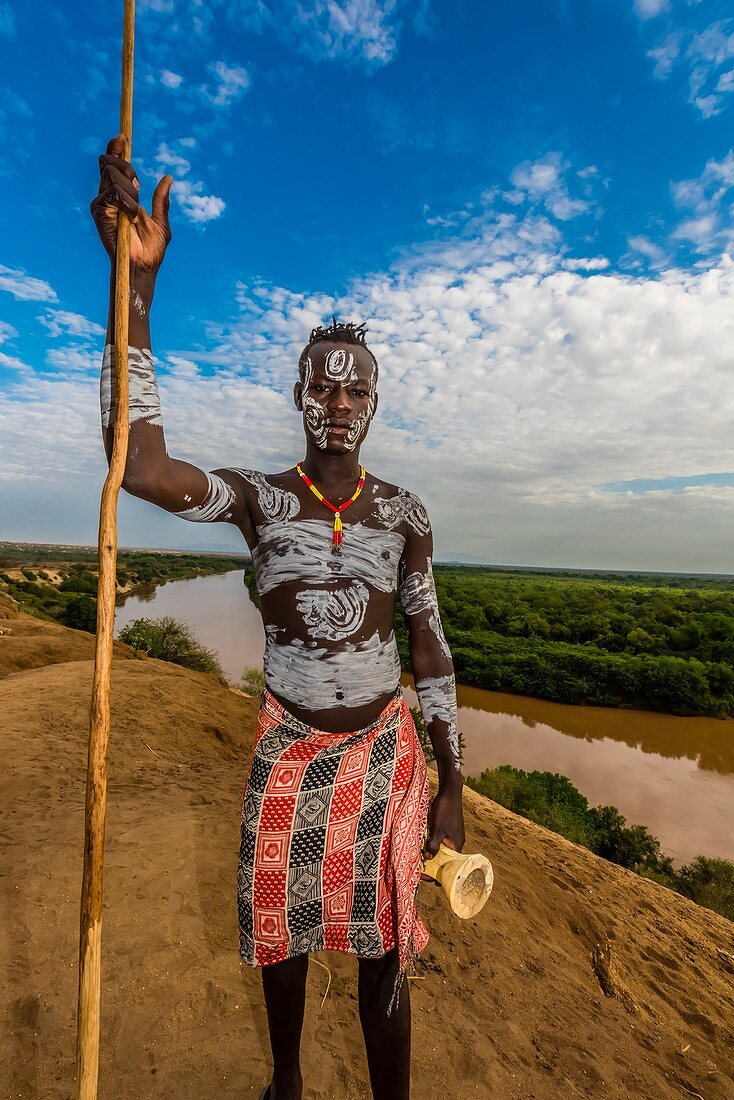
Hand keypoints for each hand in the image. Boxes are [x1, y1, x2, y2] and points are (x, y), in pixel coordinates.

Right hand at [90, 134, 172, 276]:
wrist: (143, 266)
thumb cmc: (151, 250)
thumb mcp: (162, 222)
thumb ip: (161, 200)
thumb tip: (168, 177)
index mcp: (123, 195)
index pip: (115, 164)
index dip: (116, 148)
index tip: (123, 136)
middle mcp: (109, 195)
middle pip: (109, 162)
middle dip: (128, 169)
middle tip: (139, 188)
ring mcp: (102, 202)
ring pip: (112, 174)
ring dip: (131, 190)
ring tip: (136, 211)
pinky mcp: (98, 210)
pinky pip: (112, 192)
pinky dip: (127, 202)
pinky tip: (131, 215)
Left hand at [421, 785, 464, 879]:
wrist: (450, 791)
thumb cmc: (445, 810)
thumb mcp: (436, 829)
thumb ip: (433, 845)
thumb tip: (427, 858)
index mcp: (457, 846)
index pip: (449, 869)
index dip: (437, 874)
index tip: (424, 875)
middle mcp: (457, 843)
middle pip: (445, 860)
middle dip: (433, 864)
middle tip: (418, 866)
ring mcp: (454, 835)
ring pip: (442, 850)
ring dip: (432, 852)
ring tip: (419, 855)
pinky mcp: (450, 828)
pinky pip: (441, 841)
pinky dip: (433, 843)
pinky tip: (424, 841)